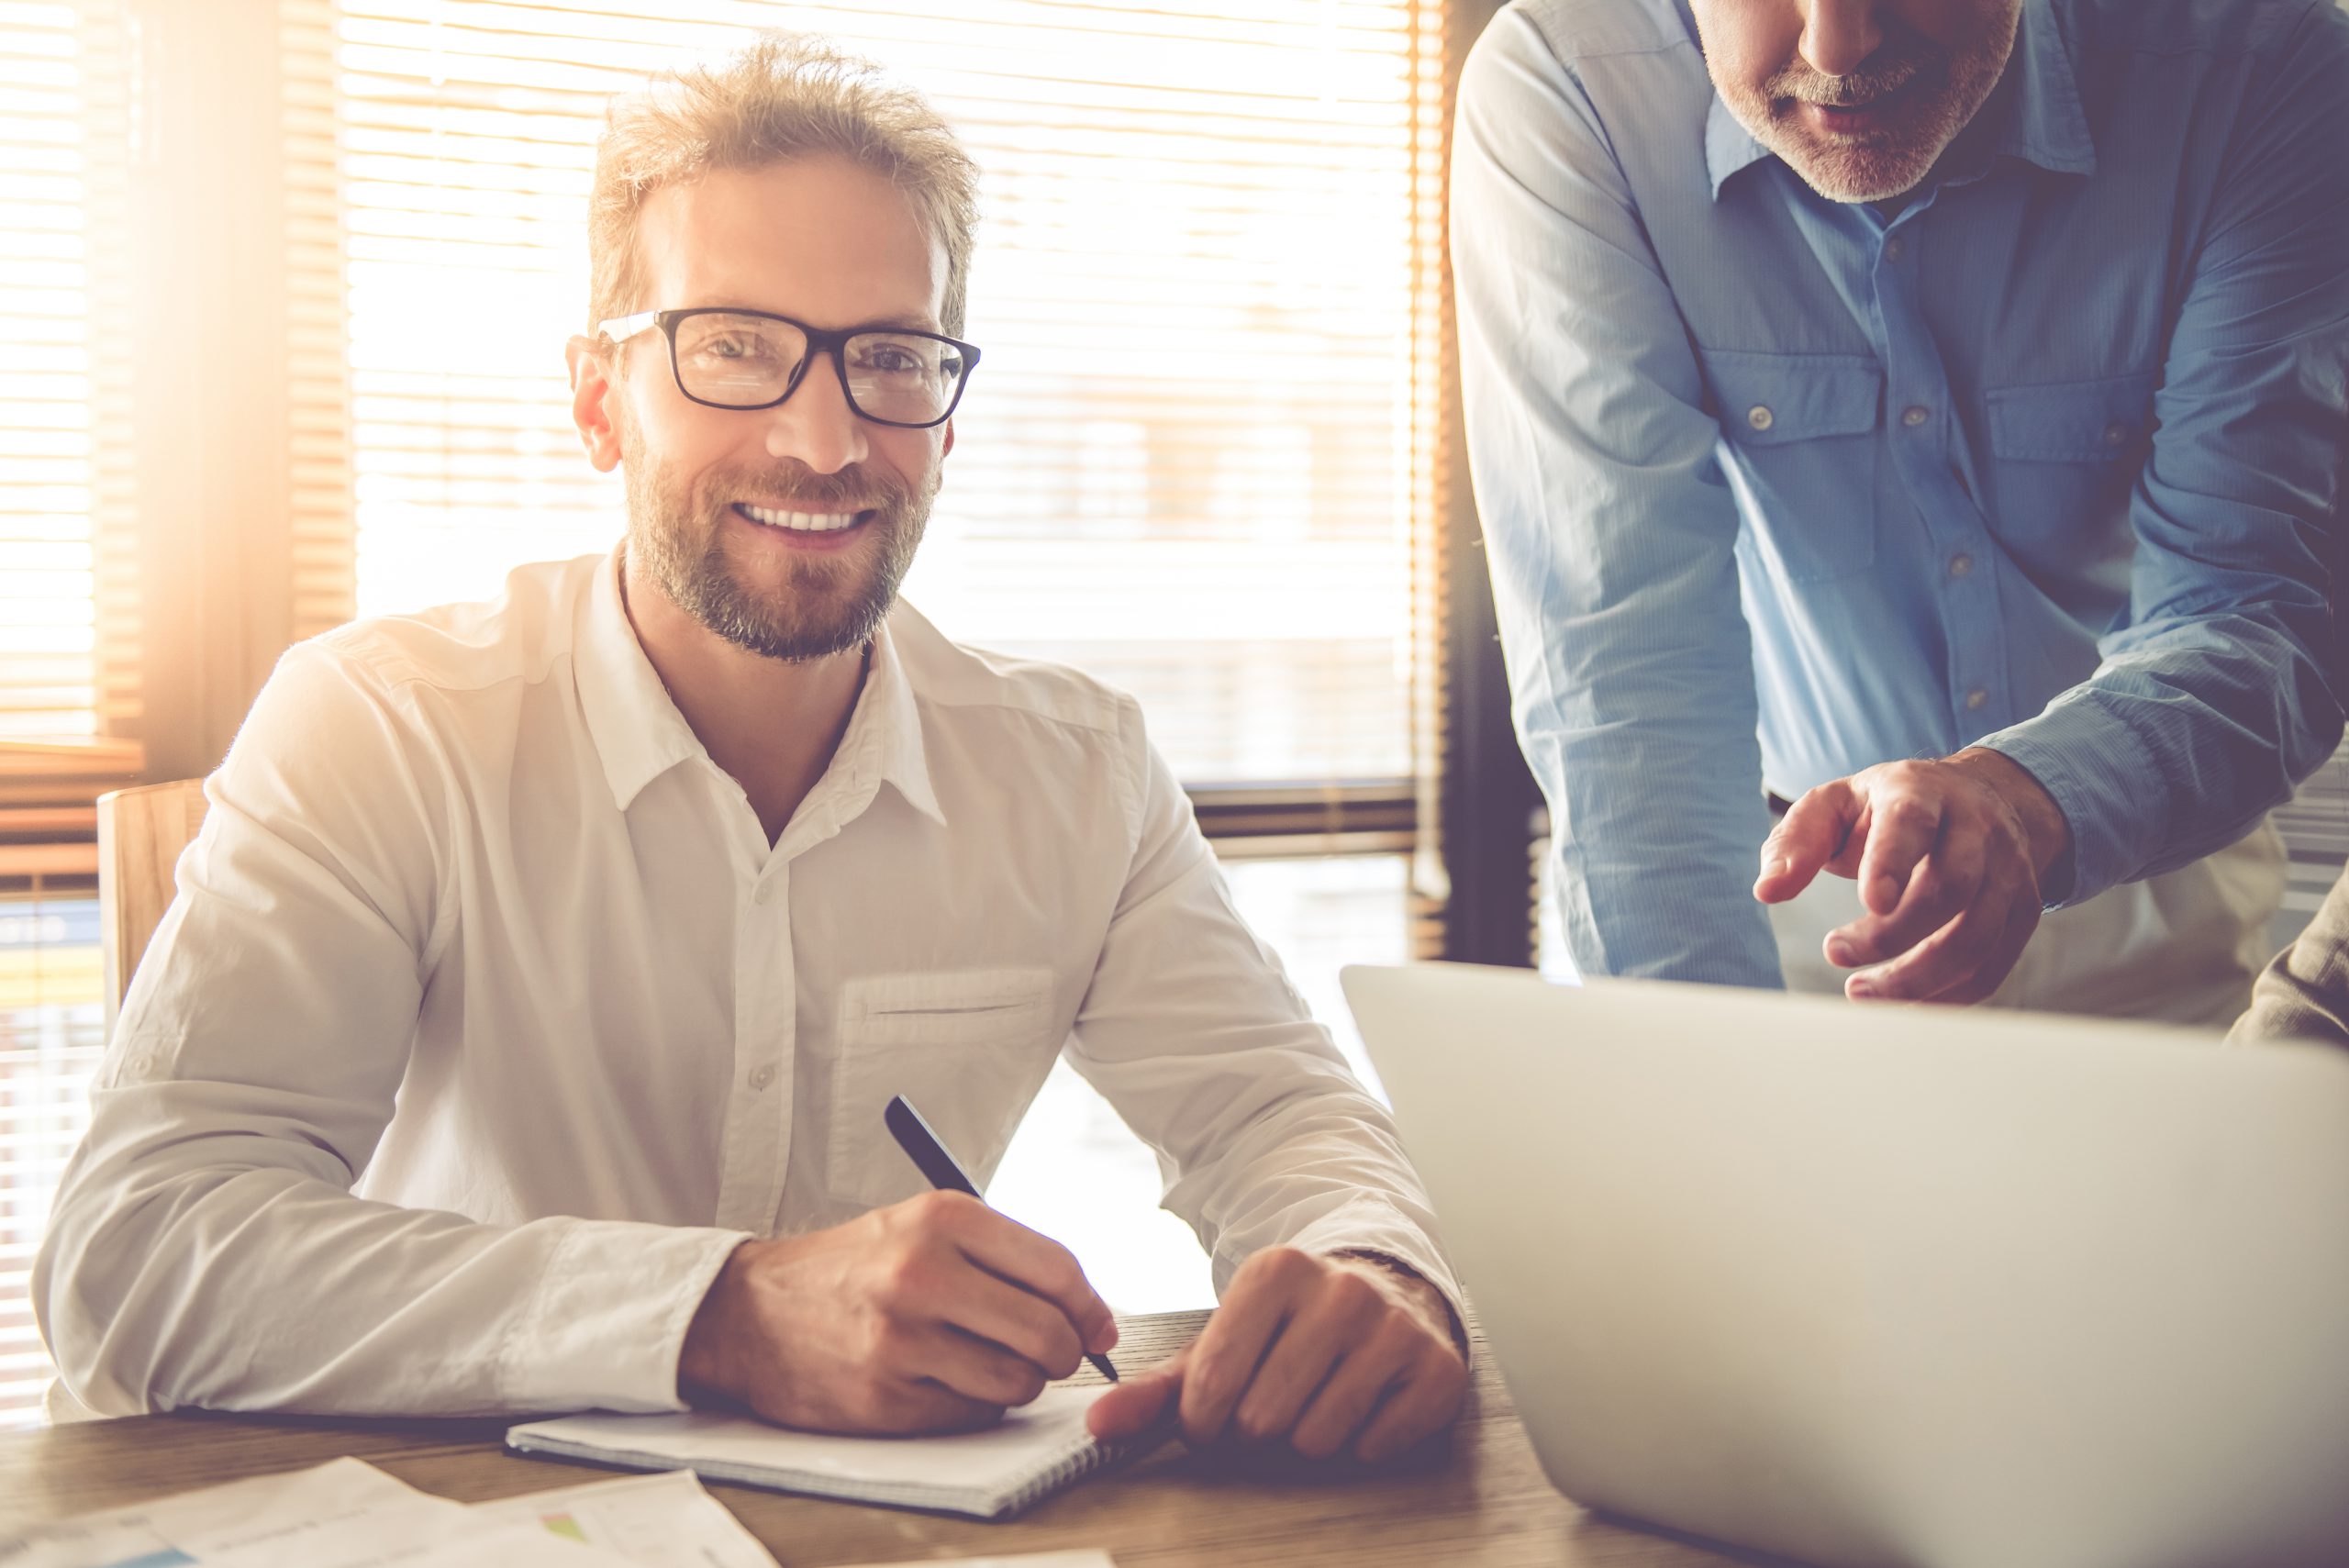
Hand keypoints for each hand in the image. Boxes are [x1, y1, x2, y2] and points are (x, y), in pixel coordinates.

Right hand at [677, 1190, 1118, 1433]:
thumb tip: (1087, 1312)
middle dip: (1065, 1352)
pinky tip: (946, 1381)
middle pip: (1047, 1331)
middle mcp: (922, 1273)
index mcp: (942, 1218)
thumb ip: (1002, 1256)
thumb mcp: (921, 1227)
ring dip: (1019, 1382)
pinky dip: (975, 1404)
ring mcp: (901, 1339)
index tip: (1099, 1327)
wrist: (748, 1312)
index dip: (1090, 1307)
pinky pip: (972, 1412)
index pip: (1056, 1268)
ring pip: (1016, 1381)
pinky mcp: (884, 1396)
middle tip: (1054, 1354)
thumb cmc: (852, 1268)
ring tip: (990, 1363)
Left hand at [1085, 1248, 1466, 1464]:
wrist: (1388, 1294)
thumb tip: (1099, 1427)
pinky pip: (1374, 1445)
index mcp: (1275, 1270)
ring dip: (1308, 1435)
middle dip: (1257, 1428)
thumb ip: (1157, 1387)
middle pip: (1263, 1419)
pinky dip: (1362, 1441)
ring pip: (1317, 1438)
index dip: (1204, 1417)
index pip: (1212, 1383)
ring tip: (1318, 1397)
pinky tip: (1364, 1402)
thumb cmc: (1290, 1327)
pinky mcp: (1437, 1367)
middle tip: (1273, 1401)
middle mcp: (1340, 1289)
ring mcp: (1393, 1327)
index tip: (1213, 1411)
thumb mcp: (1222, 1342)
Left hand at [1752, 748, 2071, 1004]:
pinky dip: (1948, 995)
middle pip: (1950, 887)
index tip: (1870, 904)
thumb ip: (1796, 843)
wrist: (1972, 798)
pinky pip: (1993, 965)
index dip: (1893, 864)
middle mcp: (1976, 827)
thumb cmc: (1885, 808)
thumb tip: (1767, 891)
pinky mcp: (2023, 910)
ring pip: (1977, 935)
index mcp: (1920, 792)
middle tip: (1835, 953)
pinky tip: (1905, 1001)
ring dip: (1918, 977)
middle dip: (1892, 934)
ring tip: (1862, 993)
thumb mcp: (1833, 805)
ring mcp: (2009, 869)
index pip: (1912, 824)